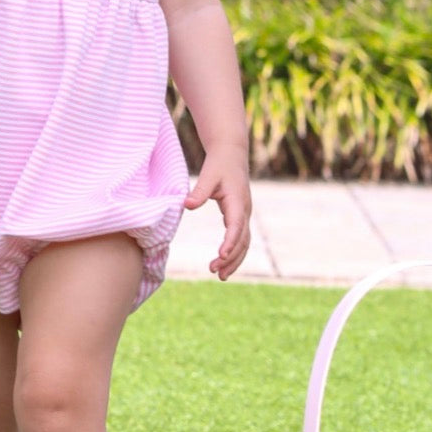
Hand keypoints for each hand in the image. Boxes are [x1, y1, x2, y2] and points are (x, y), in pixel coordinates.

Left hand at [184, 152, 251, 280]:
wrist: (231, 154)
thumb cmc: (218, 164)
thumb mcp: (208, 175)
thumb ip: (199, 191)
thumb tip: (187, 205)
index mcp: (237, 201)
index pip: (236, 226)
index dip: (230, 242)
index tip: (221, 256)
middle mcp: (244, 210)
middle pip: (242, 240)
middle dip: (231, 258)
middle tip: (215, 271)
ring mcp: (244, 215)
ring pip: (244, 243)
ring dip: (234, 260)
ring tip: (220, 276)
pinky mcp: (239, 217)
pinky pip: (240, 239)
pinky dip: (234, 253)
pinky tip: (223, 264)